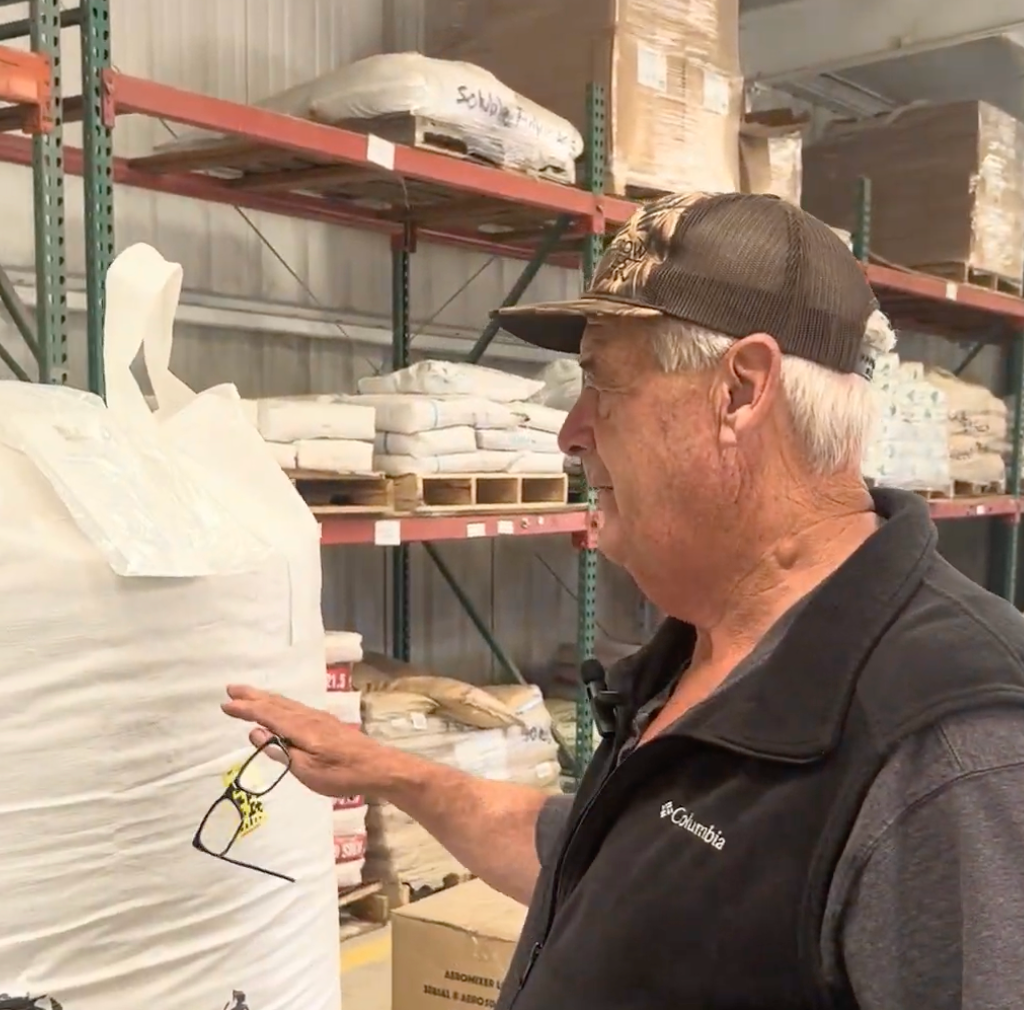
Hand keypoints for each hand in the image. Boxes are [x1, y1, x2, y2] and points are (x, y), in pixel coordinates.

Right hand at [222, 684, 392, 798]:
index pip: (267, 715)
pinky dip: (280, 704)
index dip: (246, 709)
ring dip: (265, 698)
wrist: (377, 767)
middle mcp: (308, 717)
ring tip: (248, 694)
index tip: (225, 705)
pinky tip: (279, 708)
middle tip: (231, 688)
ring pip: (286, 704)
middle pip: (276, 703)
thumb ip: (280, 751)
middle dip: (253, 696)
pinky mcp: (326, 723)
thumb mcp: (306, 770)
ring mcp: (319, 719)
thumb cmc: (341, 774)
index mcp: (300, 728)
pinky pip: (295, 708)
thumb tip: (255, 732)